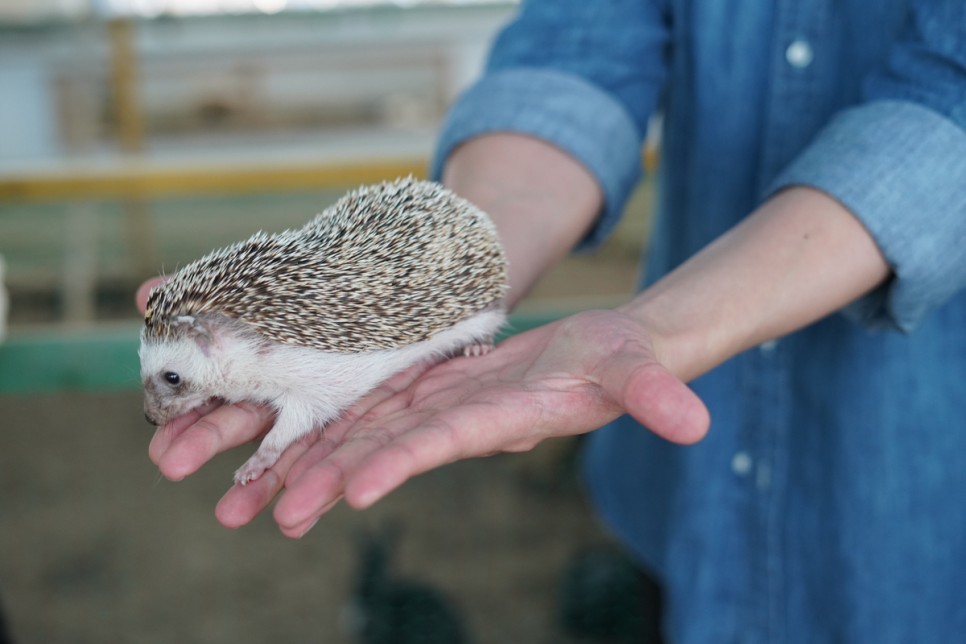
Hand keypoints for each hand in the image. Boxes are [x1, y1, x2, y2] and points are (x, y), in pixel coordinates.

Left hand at [137, 279, 708, 537]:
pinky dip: (331, 423)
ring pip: (368, 432)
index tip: (353, 491)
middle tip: (273, 517)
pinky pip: (374, 406)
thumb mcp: (641, 366)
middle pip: (388, 448)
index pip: (447, 440)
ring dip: (314, 460)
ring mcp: (443, 407)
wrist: (601, 351)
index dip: (401, 460)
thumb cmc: (624, 358)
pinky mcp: (432, 389)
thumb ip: (658, 393)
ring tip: (255, 496)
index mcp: (507, 415)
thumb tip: (695, 423)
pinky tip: (284, 440)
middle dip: (332, 479)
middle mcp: (464, 420)